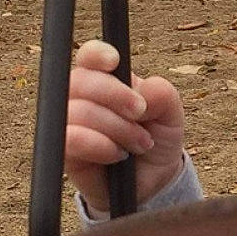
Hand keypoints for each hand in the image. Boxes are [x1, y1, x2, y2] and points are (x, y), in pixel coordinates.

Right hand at [64, 38, 186, 212]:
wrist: (153, 181)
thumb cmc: (156, 139)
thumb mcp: (171, 114)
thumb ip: (162, 94)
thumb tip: (143, 92)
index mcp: (106, 79)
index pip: (90, 56)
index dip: (97, 54)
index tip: (115, 62)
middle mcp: (83, 98)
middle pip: (81, 80)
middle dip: (115, 95)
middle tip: (141, 114)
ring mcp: (70, 123)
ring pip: (78, 111)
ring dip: (115, 127)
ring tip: (138, 143)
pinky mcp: (65, 150)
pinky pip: (70, 138)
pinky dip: (98, 145)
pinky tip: (117, 154)